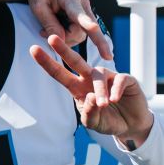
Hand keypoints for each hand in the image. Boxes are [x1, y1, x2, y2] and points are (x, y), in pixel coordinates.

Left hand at [23, 0, 112, 60]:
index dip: (88, 23)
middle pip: (82, 31)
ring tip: (45, 30)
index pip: (79, 14)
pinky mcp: (84, 13)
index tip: (94, 29)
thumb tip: (61, 40)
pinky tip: (54, 28)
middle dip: (65, 38)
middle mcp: (82, 3)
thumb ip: (49, 23)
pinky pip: (79, 30)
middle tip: (42, 33)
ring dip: (65, 37)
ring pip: (81, 33)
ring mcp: (85, 9)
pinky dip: (67, 34)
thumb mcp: (37, 7)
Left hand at [30, 34, 153, 145]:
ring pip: (99, 75)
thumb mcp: (93, 123)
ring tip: (103, 105)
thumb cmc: (107, 121)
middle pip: (75, 61)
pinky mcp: (126, 79)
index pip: (59, 74)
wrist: (130, 125)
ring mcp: (108, 77)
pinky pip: (119, 79)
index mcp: (77, 87)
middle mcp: (90, 78)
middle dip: (63, 50)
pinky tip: (114, 99)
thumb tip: (90, 97)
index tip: (33, 49)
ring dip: (100, 90)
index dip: (47, 63)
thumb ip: (88, 113)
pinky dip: (116, 89)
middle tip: (51, 38)